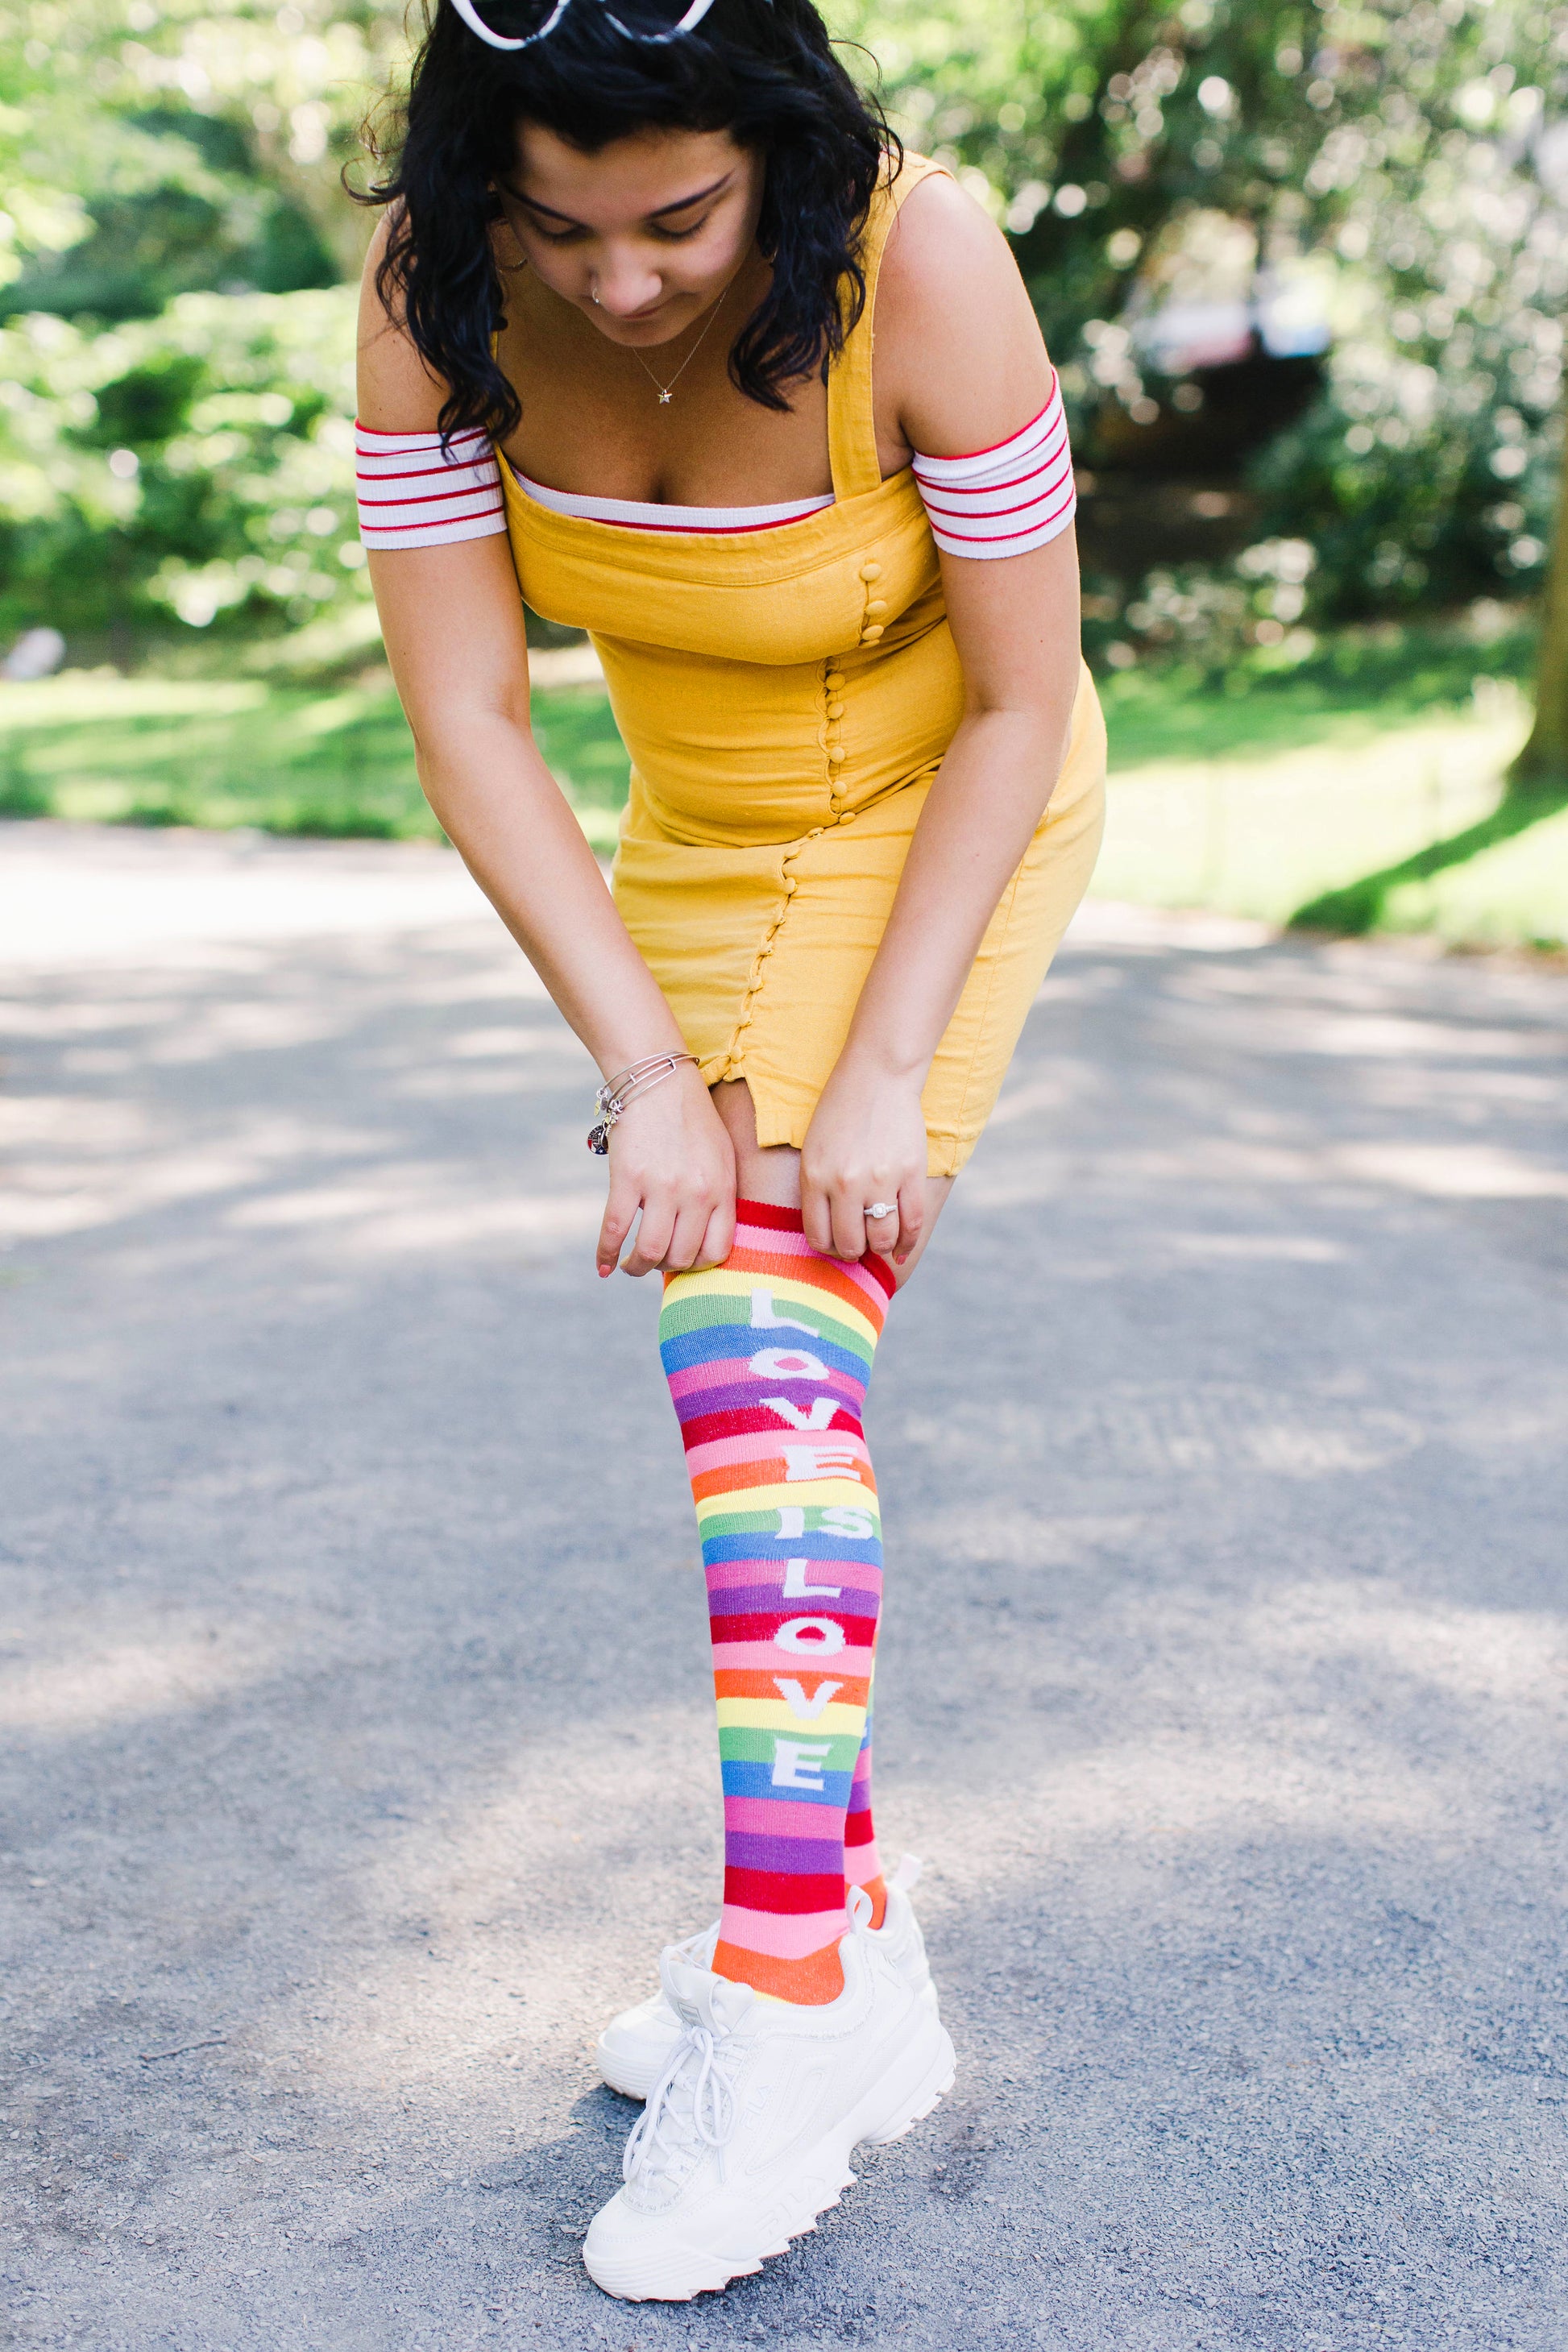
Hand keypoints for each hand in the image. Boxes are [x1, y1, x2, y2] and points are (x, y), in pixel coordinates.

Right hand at [597, 1060, 735, 1277]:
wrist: (658, 1080)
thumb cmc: (690, 1119)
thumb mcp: (721, 1156)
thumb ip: (717, 1196)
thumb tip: (701, 1237)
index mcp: (722, 1189)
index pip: (717, 1252)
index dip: (697, 1266)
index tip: (682, 1262)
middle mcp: (696, 1193)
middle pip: (682, 1257)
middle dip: (664, 1267)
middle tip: (652, 1260)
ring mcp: (662, 1186)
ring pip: (650, 1251)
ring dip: (637, 1267)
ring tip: (630, 1266)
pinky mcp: (628, 1177)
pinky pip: (615, 1229)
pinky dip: (606, 1254)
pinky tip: (603, 1264)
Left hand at [800, 1052, 927, 1263]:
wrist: (878, 1076)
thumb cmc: (841, 1113)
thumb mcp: (814, 1150)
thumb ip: (817, 1190)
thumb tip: (830, 1234)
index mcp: (815, 1177)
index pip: (818, 1236)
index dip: (828, 1250)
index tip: (836, 1245)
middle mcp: (845, 1184)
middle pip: (850, 1244)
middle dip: (854, 1252)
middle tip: (859, 1246)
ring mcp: (880, 1180)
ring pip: (882, 1238)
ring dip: (881, 1247)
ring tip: (879, 1241)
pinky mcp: (910, 1173)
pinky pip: (912, 1222)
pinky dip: (908, 1242)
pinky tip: (901, 1248)